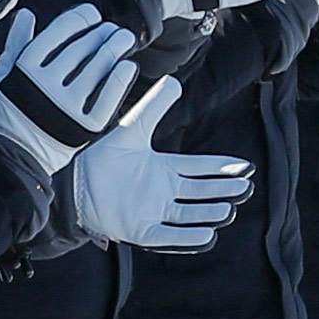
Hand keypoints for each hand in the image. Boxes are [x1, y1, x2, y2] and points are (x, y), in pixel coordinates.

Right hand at [0, 3, 144, 193]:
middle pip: (82, 48)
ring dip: (115, 48)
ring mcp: (67, 106)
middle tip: (114, 30)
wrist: (17, 153)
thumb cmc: (13, 110)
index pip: (59, 31)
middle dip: (102, 33)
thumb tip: (25, 14)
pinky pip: (108, 97)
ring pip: (97, 67)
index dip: (81, 17)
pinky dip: (120, 79)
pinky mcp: (85, 126)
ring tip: (124, 40)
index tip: (92, 15)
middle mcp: (46, 85)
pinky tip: (128, 66)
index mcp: (26, 67)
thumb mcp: (6, 74)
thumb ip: (17, 43)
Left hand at [61, 77, 252, 251]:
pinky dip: (187, 238)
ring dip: (209, 214)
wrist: (72, 179)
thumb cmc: (101, 155)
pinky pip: (168, 236)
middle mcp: (163, 192)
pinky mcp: (140, 230)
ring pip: (189, 215)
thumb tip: (174, 81)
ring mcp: (153, 212)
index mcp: (164, 169)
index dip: (223, 168)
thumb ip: (154, 106)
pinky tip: (207, 236)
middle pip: (201, 193)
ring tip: (228, 211)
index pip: (201, 168)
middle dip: (223, 192)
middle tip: (245, 189)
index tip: (246, 167)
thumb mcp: (133, 127)